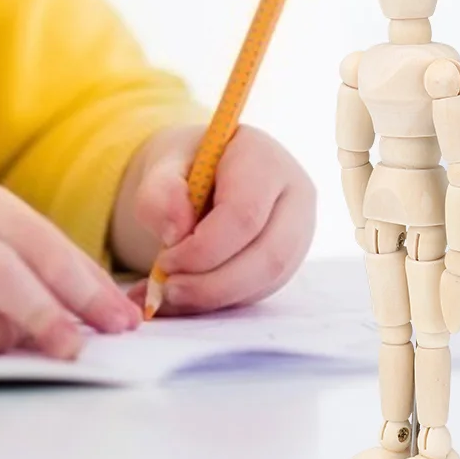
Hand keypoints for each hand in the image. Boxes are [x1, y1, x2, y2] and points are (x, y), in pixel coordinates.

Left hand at [113, 124, 315, 313]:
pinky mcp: (290, 259)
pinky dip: (222, 300)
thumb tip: (176, 232)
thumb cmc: (185, 165)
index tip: (164, 262)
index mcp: (264, 158)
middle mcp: (294, 193)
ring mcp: (299, 229)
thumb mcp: (162, 165)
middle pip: (268, 255)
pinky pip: (262, 289)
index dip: (203, 248)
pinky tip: (188, 297)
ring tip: (173, 294)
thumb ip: (160, 191)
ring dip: (217, 296)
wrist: (202, 172)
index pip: (243, 214)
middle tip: (168, 289)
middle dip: (214, 283)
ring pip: (269, 279)